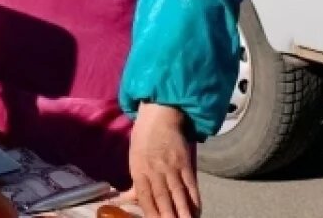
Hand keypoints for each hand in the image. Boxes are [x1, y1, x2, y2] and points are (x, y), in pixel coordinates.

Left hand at [125, 103, 199, 217]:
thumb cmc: (144, 137)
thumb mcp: (134, 158)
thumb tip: (125, 200)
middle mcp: (155, 169)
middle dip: (167, 216)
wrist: (160, 114)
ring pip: (178, 193)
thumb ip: (135, 182)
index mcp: (139, 169)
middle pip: (162, 197)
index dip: (151, 212)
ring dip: (183, 212)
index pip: (144, 196)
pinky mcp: (185, 162)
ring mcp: (171, 166)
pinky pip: (191, 184)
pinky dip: (194, 199)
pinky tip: (197, 211)